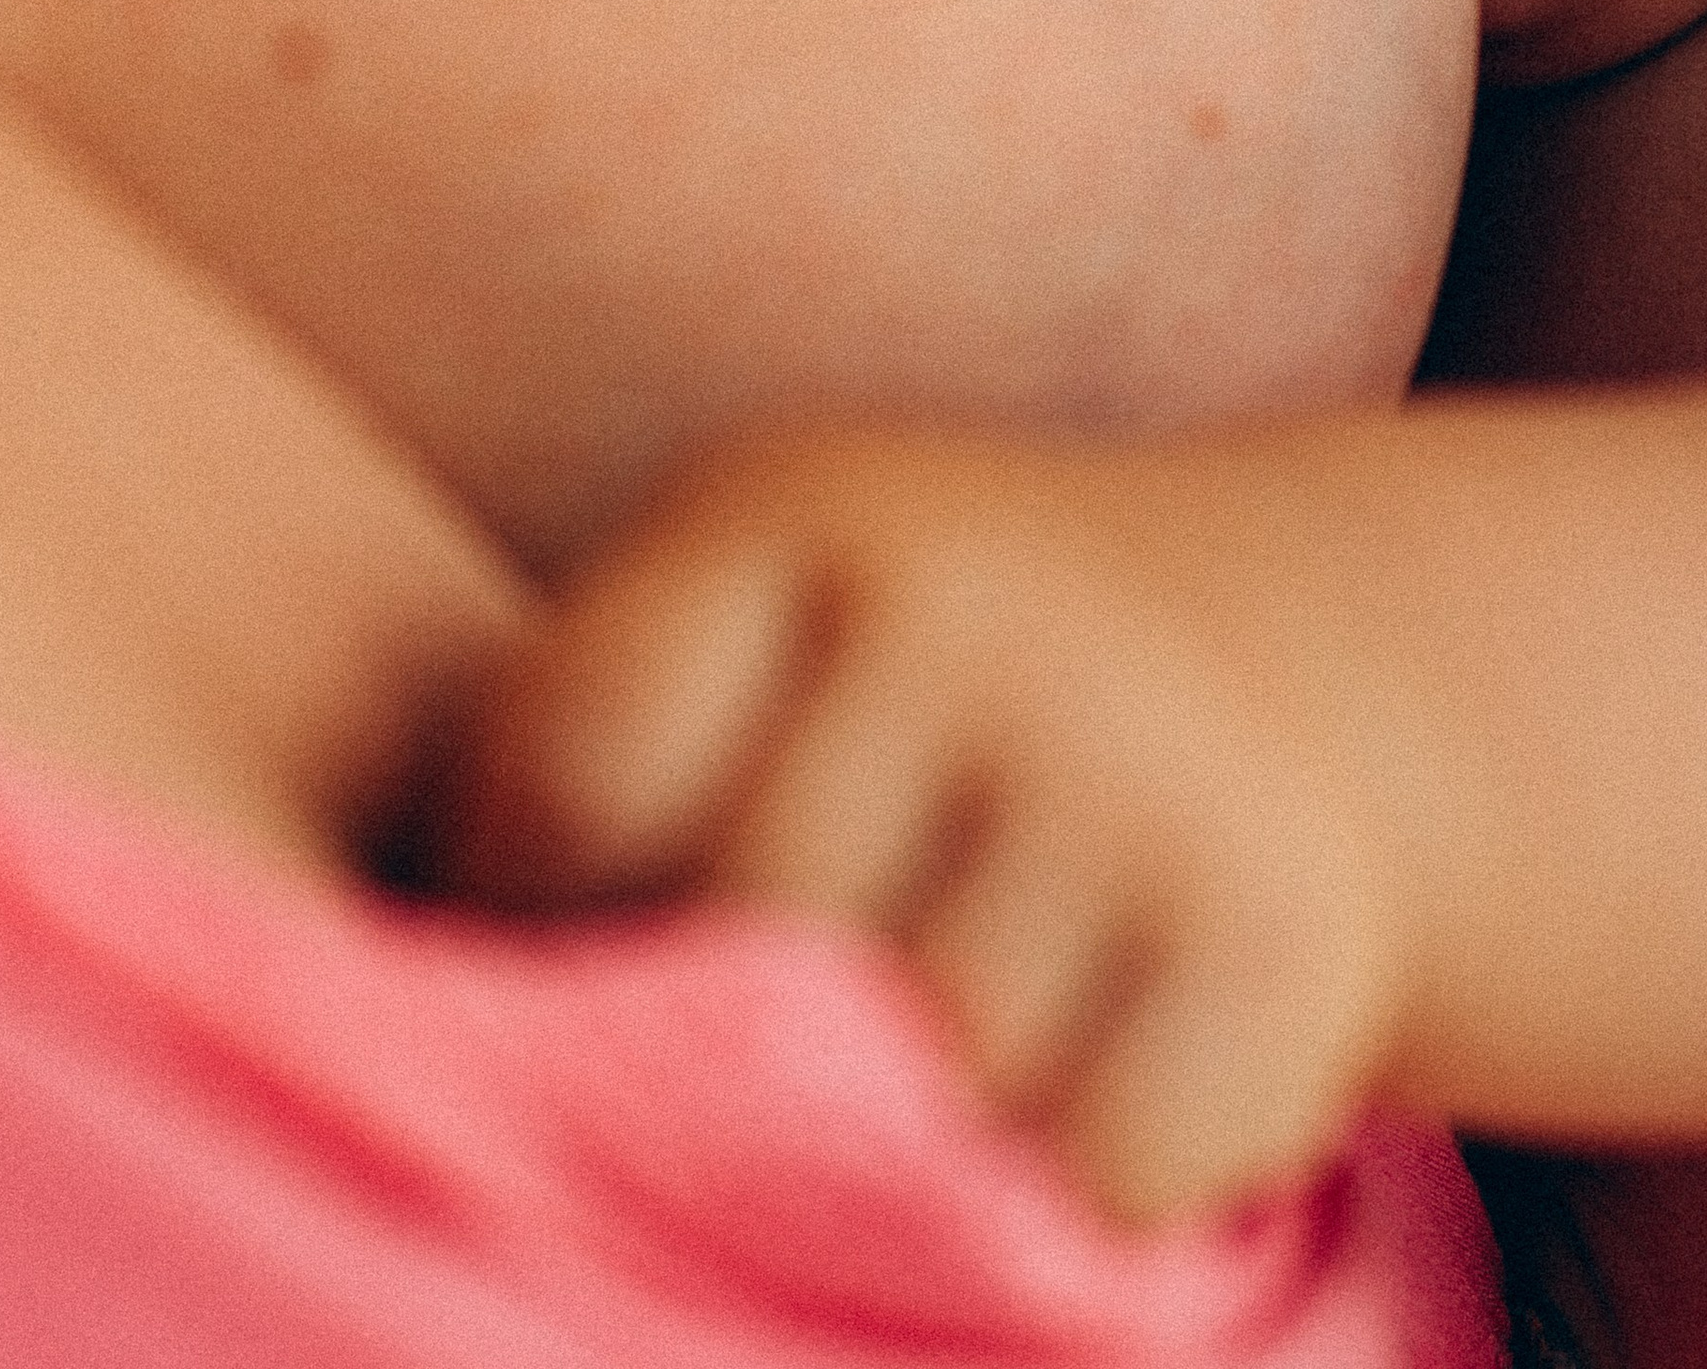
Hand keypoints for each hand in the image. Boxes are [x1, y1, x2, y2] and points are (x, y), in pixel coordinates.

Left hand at [437, 419, 1426, 1222]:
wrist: (1262, 649)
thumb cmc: (901, 686)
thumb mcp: (737, 628)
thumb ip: (579, 773)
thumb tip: (431, 1044)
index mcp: (799, 511)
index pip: (582, 771)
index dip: (540, 901)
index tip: (590, 929)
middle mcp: (977, 602)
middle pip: (750, 933)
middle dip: (735, 1023)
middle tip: (773, 1030)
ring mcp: (1137, 762)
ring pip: (924, 1081)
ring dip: (909, 1126)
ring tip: (924, 1054)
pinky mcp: (1275, 933)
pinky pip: (1094, 1176)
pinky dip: (1067, 1197)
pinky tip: (1071, 1082)